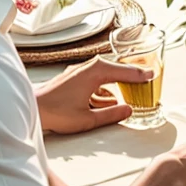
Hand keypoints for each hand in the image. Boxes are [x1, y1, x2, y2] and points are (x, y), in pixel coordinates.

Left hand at [35, 55, 151, 133]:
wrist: (32, 108)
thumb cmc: (56, 112)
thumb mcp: (87, 119)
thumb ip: (111, 114)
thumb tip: (128, 110)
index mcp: (96, 73)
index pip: (125, 71)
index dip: (140, 74)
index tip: (153, 74)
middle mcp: (89, 67)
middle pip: (117, 69)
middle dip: (132, 76)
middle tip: (147, 80)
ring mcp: (81, 71)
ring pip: (107, 74)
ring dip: (118, 82)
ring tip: (131, 91)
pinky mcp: (75, 78)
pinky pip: (97, 80)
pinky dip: (106, 87)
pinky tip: (108, 100)